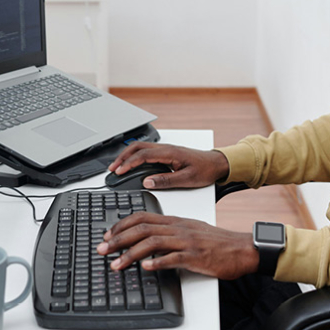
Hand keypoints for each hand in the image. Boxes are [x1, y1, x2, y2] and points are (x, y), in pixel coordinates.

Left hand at [97, 212, 257, 279]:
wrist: (241, 248)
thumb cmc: (216, 241)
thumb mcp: (189, 229)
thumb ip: (169, 232)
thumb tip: (147, 239)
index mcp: (175, 221)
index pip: (142, 217)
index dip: (121, 225)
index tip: (108, 235)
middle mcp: (177, 228)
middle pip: (141, 229)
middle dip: (118, 239)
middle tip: (103, 249)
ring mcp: (186, 241)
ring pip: (152, 243)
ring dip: (131, 253)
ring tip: (117, 264)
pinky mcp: (195, 256)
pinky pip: (173, 258)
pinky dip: (157, 262)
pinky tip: (146, 268)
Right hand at [107, 142, 229, 189]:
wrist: (217, 164)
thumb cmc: (205, 170)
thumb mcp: (187, 179)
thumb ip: (166, 181)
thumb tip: (147, 182)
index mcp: (169, 153)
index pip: (143, 155)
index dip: (128, 163)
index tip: (119, 171)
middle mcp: (165, 148)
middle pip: (137, 147)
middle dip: (122, 157)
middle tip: (112, 169)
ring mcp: (165, 149)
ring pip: (140, 147)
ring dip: (127, 155)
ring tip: (117, 167)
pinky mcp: (166, 153)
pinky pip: (146, 151)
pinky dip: (134, 156)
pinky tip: (131, 164)